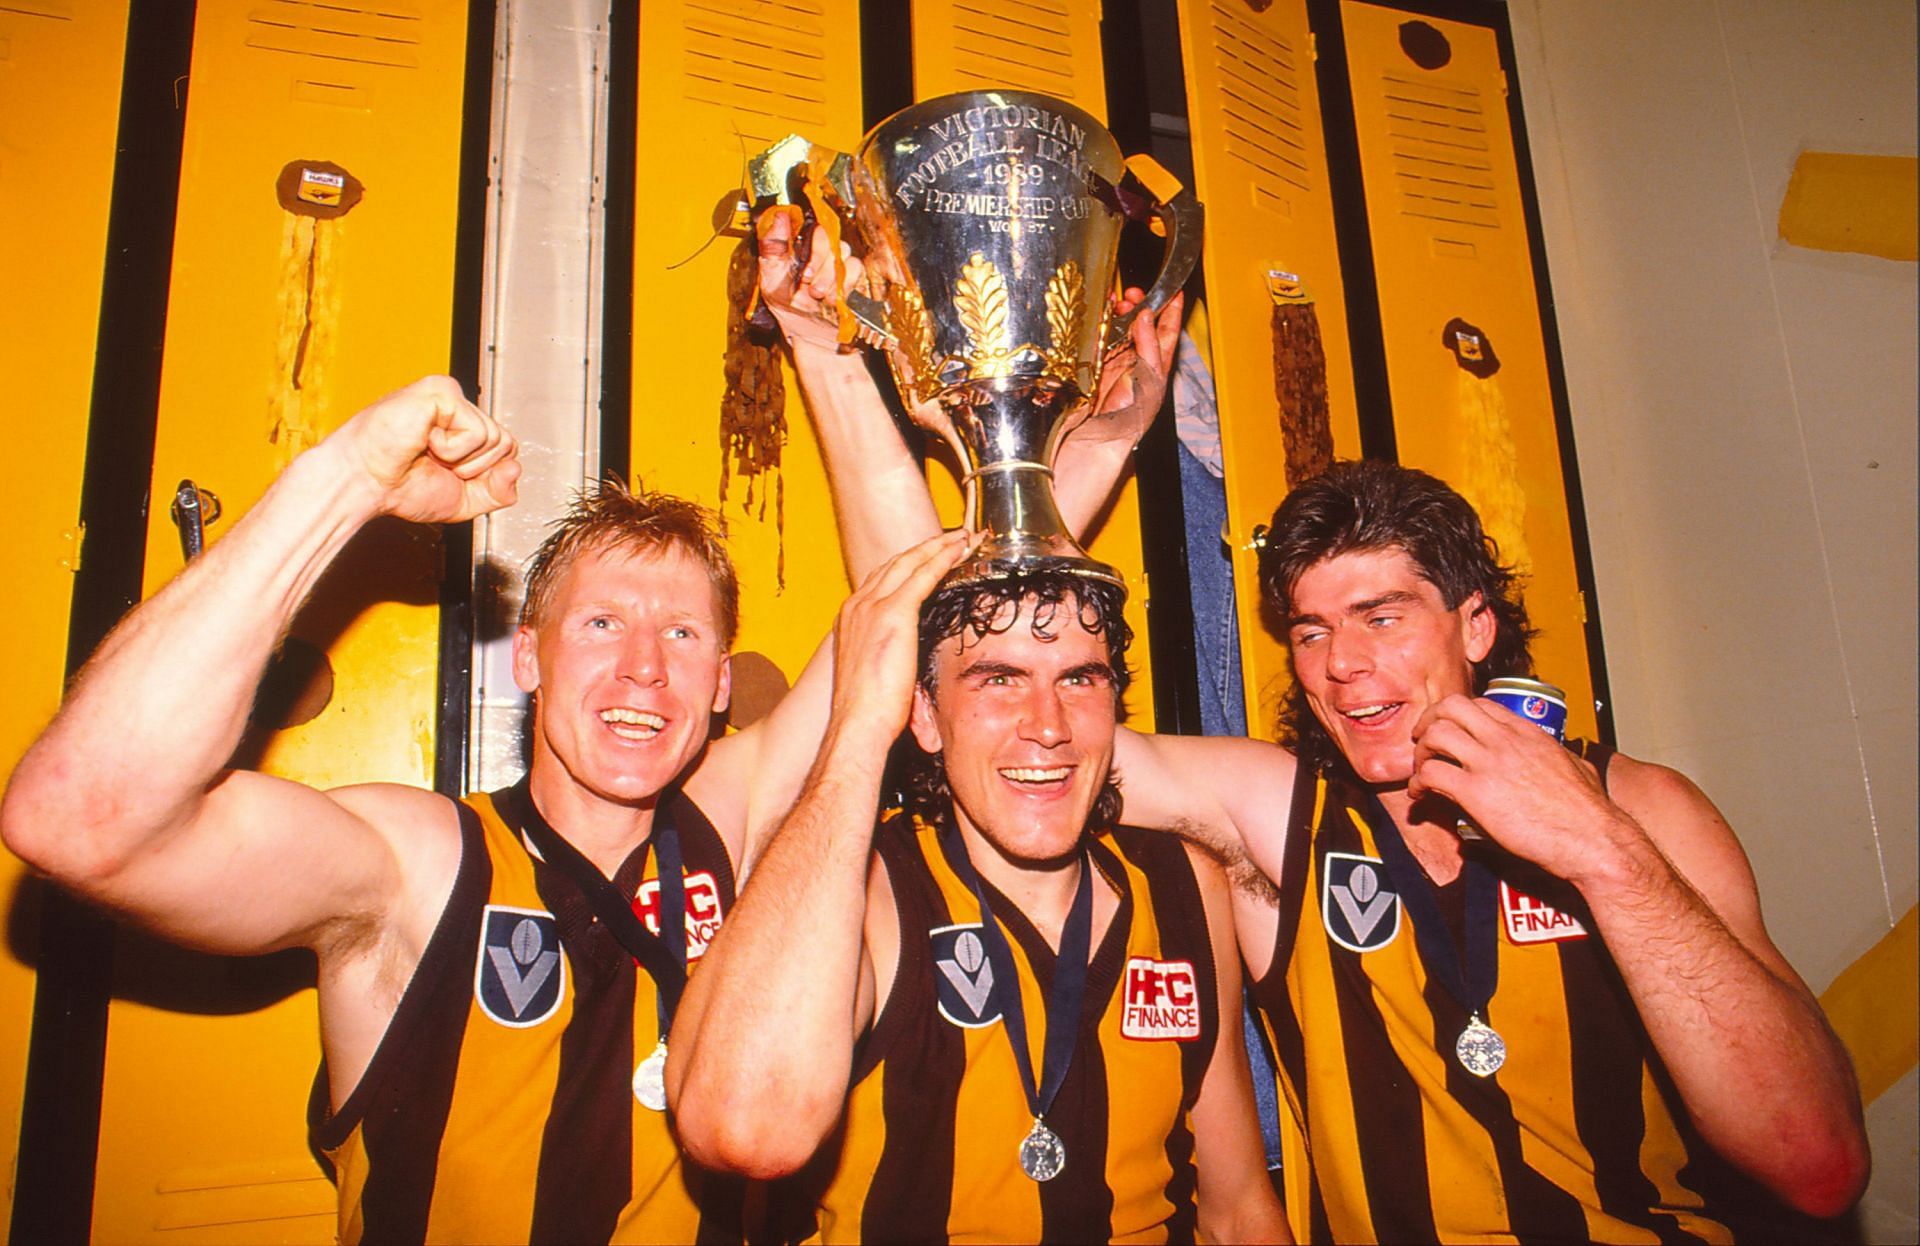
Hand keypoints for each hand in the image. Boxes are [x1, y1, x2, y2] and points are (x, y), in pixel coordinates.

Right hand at [334, 375, 519, 524]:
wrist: (365, 483)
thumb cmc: (401, 487)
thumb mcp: (464, 500)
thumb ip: (498, 491)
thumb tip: (516, 468)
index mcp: (460, 428)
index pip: (507, 449)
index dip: (487, 473)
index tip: (450, 476)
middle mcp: (457, 408)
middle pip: (506, 443)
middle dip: (475, 468)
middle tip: (435, 465)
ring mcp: (450, 396)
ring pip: (495, 437)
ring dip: (461, 460)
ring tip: (427, 453)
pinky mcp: (442, 392)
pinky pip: (477, 431)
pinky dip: (452, 449)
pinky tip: (424, 441)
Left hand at [758, 213, 865, 355]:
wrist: (807, 333)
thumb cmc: (787, 305)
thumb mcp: (770, 276)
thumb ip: (773, 246)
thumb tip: (778, 217)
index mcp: (798, 243)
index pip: (808, 221)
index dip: (806, 237)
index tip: (801, 256)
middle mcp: (818, 248)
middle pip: (827, 234)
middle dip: (818, 259)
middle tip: (807, 279)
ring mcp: (835, 260)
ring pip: (842, 252)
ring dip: (829, 275)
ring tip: (817, 294)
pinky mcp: (850, 274)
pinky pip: (854, 268)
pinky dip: (844, 284)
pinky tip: (831, 297)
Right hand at [829, 530, 972, 739]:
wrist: (858, 722)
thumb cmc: (868, 709)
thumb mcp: (874, 671)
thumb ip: (887, 652)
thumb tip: (905, 657)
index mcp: (851, 618)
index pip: (882, 579)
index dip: (908, 564)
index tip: (929, 556)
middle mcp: (857, 605)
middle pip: (895, 563)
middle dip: (924, 547)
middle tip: (952, 538)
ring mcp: (872, 607)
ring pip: (910, 562)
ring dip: (938, 546)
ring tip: (962, 538)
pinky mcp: (893, 614)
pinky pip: (923, 575)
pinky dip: (943, 558)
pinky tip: (961, 549)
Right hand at [1060, 288, 1182, 447]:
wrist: (1098, 435)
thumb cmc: (1130, 416)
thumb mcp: (1150, 378)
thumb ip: (1149, 346)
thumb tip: (1145, 316)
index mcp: (1157, 364)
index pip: (1168, 331)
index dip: (1172, 310)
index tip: (1174, 290)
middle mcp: (1137, 361)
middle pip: (1141, 325)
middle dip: (1139, 305)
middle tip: (1133, 294)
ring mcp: (1115, 361)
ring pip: (1119, 328)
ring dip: (1119, 312)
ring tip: (1117, 301)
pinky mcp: (1094, 364)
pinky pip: (1098, 337)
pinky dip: (1099, 323)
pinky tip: (1100, 315)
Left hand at [1408, 694, 1627, 879]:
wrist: (1594, 839)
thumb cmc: (1590, 812)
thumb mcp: (1576, 767)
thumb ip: (1560, 756)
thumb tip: (1562, 758)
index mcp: (1528, 732)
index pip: (1480, 704)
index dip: (1457, 716)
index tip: (1450, 730)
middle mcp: (1506, 740)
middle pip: (1451, 707)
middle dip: (1429, 721)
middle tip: (1422, 740)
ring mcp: (1490, 763)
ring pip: (1435, 734)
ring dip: (1420, 752)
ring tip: (1421, 770)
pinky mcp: (1476, 793)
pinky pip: (1431, 775)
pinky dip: (1418, 784)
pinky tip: (1421, 795)